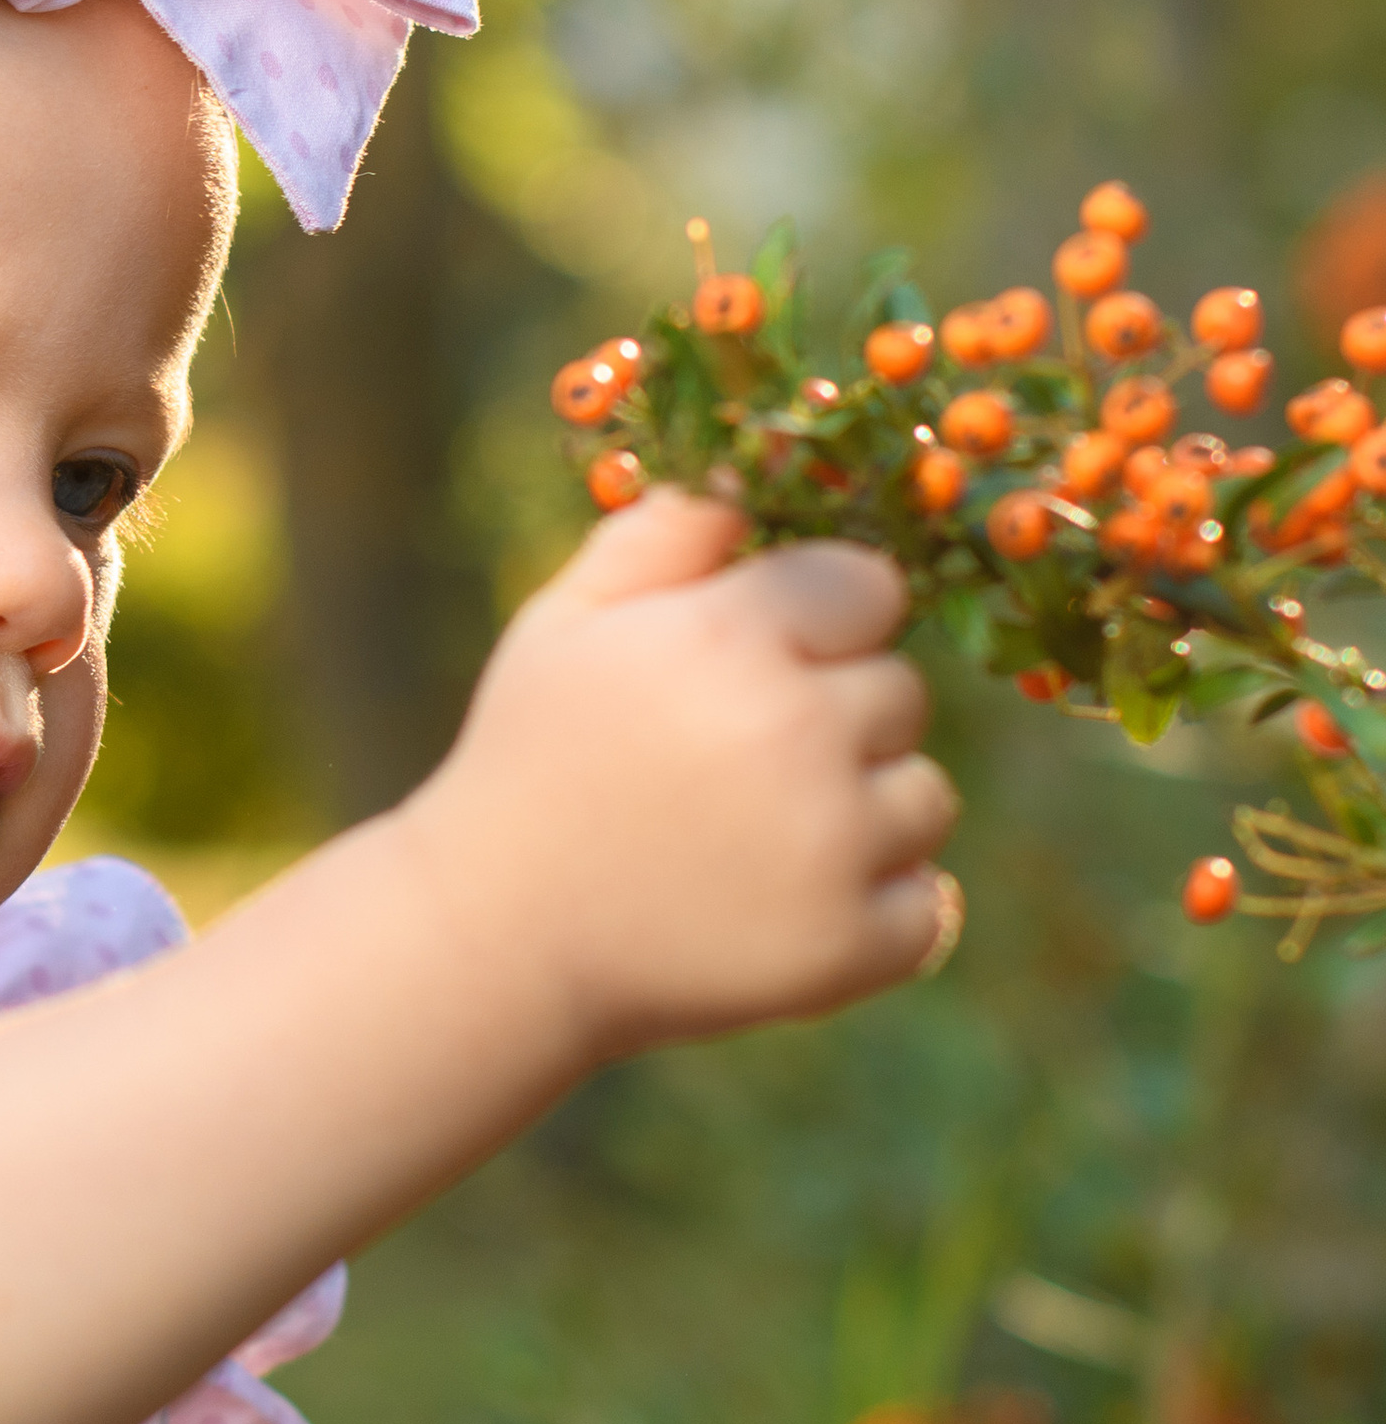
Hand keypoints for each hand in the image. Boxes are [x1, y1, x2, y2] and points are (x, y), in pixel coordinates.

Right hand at [395, 489, 957, 1063]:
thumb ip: (663, 536)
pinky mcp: (849, 945)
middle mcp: (796, 731)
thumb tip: (751, 478)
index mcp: (730, 636)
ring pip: (925, 796)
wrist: (494, 935)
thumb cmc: (531, 760)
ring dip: (862, 810)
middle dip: (836, 715)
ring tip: (751, 836)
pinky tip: (779, 900)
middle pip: (903, 691)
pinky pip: (929, 904)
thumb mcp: (565, 622)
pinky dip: (872, 906)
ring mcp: (831, 845)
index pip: (870, 586)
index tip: (761, 661)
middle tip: (734, 761)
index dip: (820, 620)